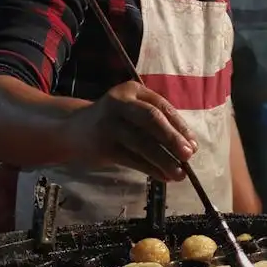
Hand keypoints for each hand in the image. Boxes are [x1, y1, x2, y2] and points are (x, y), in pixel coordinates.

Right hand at [62, 81, 197, 181]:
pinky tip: (163, 176)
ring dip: (163, 159)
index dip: (180, 126)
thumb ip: (156, 122)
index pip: (161, 106)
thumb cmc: (113, 121)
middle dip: (172, 138)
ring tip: (179, 174)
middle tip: (188, 155)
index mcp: (132, 90)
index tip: (193, 144)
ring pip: (142, 142)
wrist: (72, 129)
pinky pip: (131, 159)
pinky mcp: (103, 146)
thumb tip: (188, 146)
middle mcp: (120, 103)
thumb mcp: (131, 110)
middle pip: (151, 119)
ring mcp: (109, 124)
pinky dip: (150, 169)